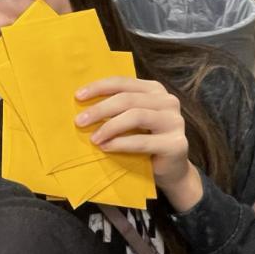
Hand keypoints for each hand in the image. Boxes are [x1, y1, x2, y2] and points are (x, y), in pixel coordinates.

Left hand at [74, 76, 203, 211]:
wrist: (170, 171)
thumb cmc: (144, 142)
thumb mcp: (130, 120)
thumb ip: (116, 108)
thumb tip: (82, 103)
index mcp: (155, 90)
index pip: (123, 82)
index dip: (99, 87)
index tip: (78, 97)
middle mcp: (168, 101)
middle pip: (127, 99)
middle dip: (100, 109)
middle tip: (80, 121)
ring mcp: (175, 121)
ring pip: (135, 116)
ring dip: (109, 126)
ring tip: (93, 138)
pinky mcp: (176, 144)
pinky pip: (142, 141)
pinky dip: (120, 143)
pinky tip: (106, 147)